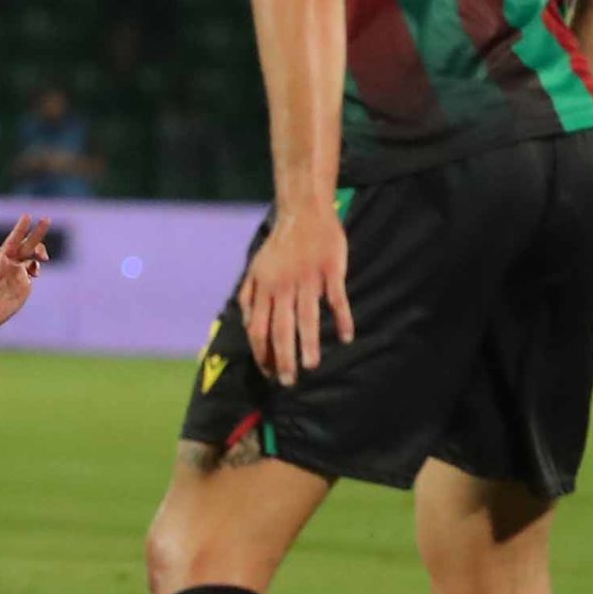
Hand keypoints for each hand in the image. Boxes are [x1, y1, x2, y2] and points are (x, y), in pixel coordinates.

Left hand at [0, 216, 51, 333]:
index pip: (11, 243)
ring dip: (39, 251)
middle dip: (36, 232)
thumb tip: (6, 259)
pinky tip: (36, 272)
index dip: (19, 230)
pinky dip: (37, 267)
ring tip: (44, 258)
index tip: (26, 216)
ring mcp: (17, 273)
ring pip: (31, 256)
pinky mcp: (22, 284)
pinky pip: (32, 270)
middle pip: (26, 245)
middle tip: (46, 219)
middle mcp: (9, 265)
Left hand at [239, 201, 353, 386]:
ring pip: (307, 318)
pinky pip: (336, 299)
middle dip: (282, 358)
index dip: (260, 352)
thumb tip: (246, 324)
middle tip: (287, 381)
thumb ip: (248, 296)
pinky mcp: (331, 271)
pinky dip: (342, 319)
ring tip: (311, 366)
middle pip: (281, 329)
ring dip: (309, 344)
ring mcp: (307, 279)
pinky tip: (346, 337)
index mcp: (263, 288)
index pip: (258, 327)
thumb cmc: (279, 246)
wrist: (303, 213)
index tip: (267, 371)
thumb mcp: (255, 268)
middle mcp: (283, 286)